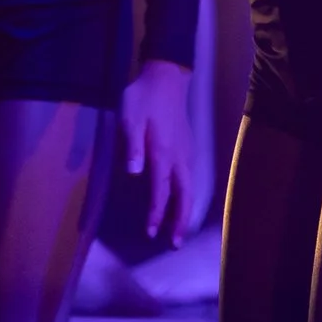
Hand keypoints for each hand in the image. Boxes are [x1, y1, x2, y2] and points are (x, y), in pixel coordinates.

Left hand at [119, 59, 198, 247]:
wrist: (166, 77)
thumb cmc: (143, 98)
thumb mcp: (130, 118)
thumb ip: (132, 146)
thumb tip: (135, 173)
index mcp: (163, 152)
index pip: (161, 189)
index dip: (157, 212)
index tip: (151, 232)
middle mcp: (179, 157)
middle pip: (184, 195)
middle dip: (180, 221)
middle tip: (175, 244)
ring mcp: (187, 152)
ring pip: (190, 188)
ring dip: (185, 210)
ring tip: (179, 230)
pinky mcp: (188, 147)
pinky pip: (191, 178)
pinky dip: (188, 195)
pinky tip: (182, 200)